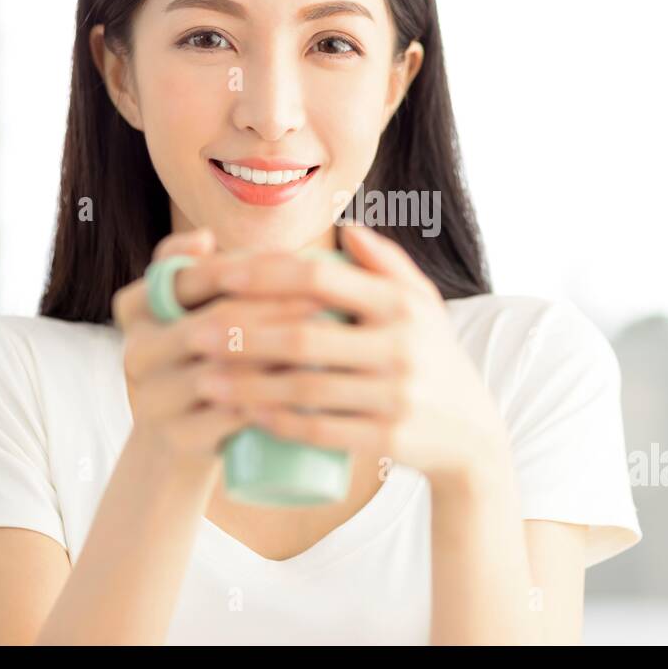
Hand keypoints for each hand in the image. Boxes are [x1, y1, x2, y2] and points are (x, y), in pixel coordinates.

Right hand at [110, 227, 324, 470]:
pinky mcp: (178, 438)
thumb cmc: (198, 357)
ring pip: (226, 368)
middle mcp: (136, 352)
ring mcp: (154, 399)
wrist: (176, 441)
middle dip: (275, 308)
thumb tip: (205, 237)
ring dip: (280, 353)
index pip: (190, 276)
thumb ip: (197, 268)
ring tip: (325, 340)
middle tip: (325, 302)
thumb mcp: (190, 310)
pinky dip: (273, 398)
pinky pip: (233, 414)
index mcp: (135, 310)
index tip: (298, 263)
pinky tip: (309, 384)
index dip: (247, 269)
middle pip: (214, 321)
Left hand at [177, 224, 508, 486]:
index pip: (321, 277)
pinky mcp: (389, 439)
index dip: (265, 275)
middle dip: (242, 334)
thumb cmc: (433, 358)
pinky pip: (321, 430)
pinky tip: (245, 415)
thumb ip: (387, 262)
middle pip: (304, 335)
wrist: (473, 435)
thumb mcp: (423, 305)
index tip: (219, 275)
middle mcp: (400, 345)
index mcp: (401, 303)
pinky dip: (279, 422)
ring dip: (248, 385)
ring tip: (204, 380)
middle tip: (193, 334)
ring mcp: (396, 395)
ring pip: (305, 387)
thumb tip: (345, 229)